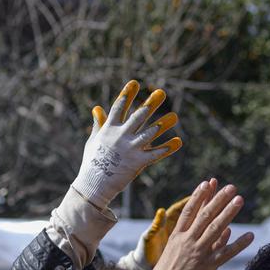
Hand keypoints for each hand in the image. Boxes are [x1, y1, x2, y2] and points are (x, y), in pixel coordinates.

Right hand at [71, 79, 182, 210]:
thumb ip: (98, 124)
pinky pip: (155, 154)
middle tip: (161, 93)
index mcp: (109, 129)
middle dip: (150, 104)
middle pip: (138, 117)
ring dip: (163, 124)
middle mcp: (120, 136)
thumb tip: (97, 108)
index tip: (135, 83)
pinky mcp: (137, 163)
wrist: (93, 186)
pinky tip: (178, 141)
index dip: (127, 95)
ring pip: (149, 133)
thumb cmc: (92, 163)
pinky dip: (166, 148)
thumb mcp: (93, 141)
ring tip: (175, 116)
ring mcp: (130, 149)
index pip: (118, 108)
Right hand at [135, 179, 253, 269]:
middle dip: (219, 199)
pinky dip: (238, 244)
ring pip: (216, 229)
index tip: (207, 183)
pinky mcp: (207, 267)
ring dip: (229, 213)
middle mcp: (188, 242)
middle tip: (231, 187)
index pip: (189, 211)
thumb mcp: (170, 252)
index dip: (199, 196)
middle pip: (205, 216)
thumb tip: (190, 229)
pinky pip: (226, 253)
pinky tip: (249, 235)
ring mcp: (198, 253)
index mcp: (177, 237)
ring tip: (239, 200)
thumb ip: (181, 240)